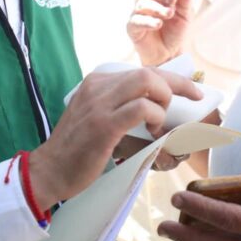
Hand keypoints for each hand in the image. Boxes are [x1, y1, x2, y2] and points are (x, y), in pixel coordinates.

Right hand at [28, 68, 201, 206]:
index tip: (191, 91)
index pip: (142, 70)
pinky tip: (153, 132)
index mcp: (97, 81)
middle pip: (149, 72)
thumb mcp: (95, 115)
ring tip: (159, 123)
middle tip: (191, 102)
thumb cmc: (76, 148)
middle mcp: (98, 86)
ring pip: (147, 82)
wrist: (49, 171)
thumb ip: (119, 105)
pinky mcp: (104, 125)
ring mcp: (100, 104)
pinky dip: (156, 117)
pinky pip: (142, 108)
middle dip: (178, 85)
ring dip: (164, 101)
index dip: (171, 78)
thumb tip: (155, 105)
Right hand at [127, 0, 194, 65]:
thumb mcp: (185, 16)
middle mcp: (146, 3)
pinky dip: (148, 21)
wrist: (169, 54)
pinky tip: (158, 24)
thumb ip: (186, 2)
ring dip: (156, 8)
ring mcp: (137, 15)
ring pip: (142, 5)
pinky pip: (136, 21)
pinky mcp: (132, 28)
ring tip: (169, 14)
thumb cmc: (175, 32)